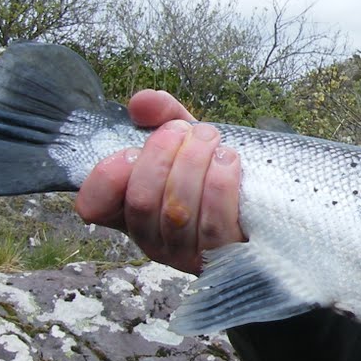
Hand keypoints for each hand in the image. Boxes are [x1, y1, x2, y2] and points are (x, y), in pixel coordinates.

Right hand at [73, 90, 245, 273]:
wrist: (266, 203)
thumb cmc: (215, 171)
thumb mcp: (187, 140)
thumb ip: (163, 116)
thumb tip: (142, 101)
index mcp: (130, 209)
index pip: (94, 205)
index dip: (107, 176)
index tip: (130, 150)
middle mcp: (151, 238)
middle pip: (141, 199)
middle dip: (164, 154)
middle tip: (189, 131)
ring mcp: (185, 254)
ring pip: (177, 210)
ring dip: (194, 163)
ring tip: (211, 139)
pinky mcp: (221, 259)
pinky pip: (214, 222)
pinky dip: (220, 183)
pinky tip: (229, 161)